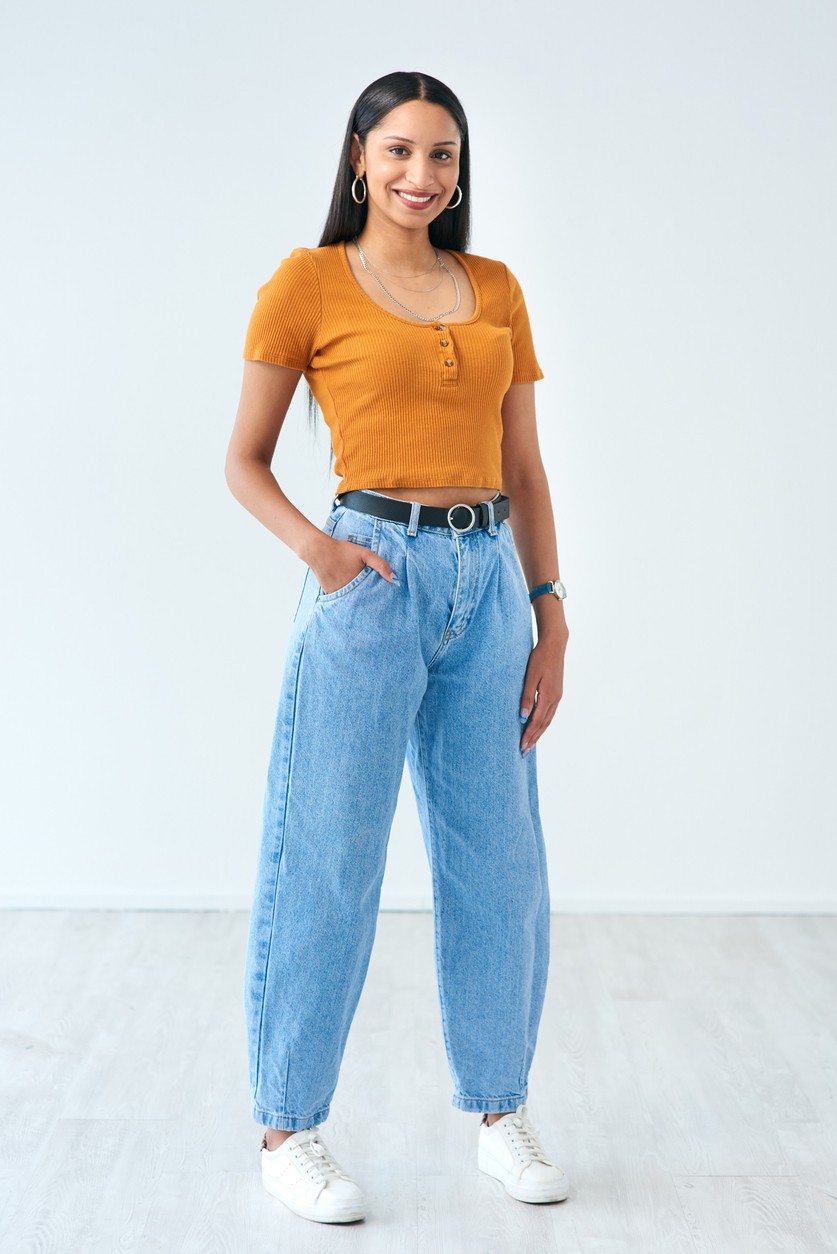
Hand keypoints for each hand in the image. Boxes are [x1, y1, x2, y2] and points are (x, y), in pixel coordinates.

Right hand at [310, 535, 396, 595]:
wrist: (319, 551)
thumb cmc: (342, 551)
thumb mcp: (364, 554)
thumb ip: (380, 565)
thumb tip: (394, 579)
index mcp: (358, 585)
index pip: (371, 598)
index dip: (377, 600)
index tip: (381, 602)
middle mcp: (348, 592)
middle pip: (361, 602)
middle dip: (367, 602)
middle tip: (373, 605)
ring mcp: (338, 594)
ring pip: (350, 601)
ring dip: (355, 600)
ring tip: (360, 599)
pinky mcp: (330, 593)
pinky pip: (340, 599)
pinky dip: (344, 597)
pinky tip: (347, 591)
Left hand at [519, 628, 567, 754]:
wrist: (554, 645)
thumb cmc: (539, 658)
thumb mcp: (530, 677)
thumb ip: (526, 697)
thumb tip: (522, 718)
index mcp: (548, 697)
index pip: (536, 722)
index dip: (528, 735)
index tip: (521, 746)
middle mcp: (555, 699)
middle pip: (543, 724)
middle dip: (533, 738)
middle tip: (524, 751)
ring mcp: (557, 696)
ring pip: (547, 720)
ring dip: (539, 733)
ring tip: (530, 743)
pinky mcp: (556, 692)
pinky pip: (549, 713)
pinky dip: (543, 723)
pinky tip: (538, 726)